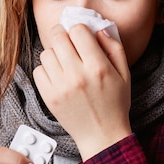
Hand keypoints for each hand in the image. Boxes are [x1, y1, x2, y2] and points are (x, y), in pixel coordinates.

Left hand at [33, 24, 131, 159]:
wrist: (102, 135)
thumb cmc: (115, 103)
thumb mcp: (124, 74)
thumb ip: (114, 47)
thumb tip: (99, 28)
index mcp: (98, 67)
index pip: (78, 31)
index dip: (80, 29)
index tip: (82, 36)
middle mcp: (77, 75)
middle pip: (58, 37)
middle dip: (63, 34)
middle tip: (68, 41)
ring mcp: (60, 87)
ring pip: (46, 52)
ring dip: (55, 53)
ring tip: (65, 62)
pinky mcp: (49, 97)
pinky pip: (38, 70)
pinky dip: (47, 69)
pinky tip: (58, 75)